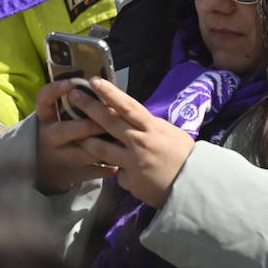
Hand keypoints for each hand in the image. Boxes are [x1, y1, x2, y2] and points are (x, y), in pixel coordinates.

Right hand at [34, 80, 117, 194]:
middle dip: (87, 125)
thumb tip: (98, 82)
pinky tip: (116, 167)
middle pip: (65, 130)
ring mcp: (59, 157)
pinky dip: (104, 170)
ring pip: (80, 153)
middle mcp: (49, 137)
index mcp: (46, 119)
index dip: (54, 91)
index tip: (70, 84)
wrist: (45, 169)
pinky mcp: (70, 174)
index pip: (44, 101)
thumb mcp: (56, 117)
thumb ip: (74, 103)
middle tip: (108, 118)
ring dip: (101, 148)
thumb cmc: (58, 133)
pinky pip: (89, 173)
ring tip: (120, 141)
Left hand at [65, 78, 195, 208]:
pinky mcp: (129, 181)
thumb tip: (133, 117)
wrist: (194, 186)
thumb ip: (149, 126)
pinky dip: (117, 170)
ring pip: (101, 149)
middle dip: (89, 107)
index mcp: (152, 128)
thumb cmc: (184, 156)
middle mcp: (139, 143)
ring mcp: (132, 163)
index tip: (95, 81)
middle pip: (109, 122)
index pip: (128, 106)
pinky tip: (120, 170)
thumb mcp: (170, 133)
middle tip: (73, 95)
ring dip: (86, 140)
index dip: (110, 93)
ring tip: (74, 133)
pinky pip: (117, 173)